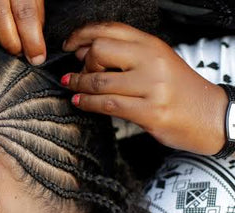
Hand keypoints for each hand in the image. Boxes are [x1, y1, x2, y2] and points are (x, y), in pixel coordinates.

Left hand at [61, 22, 226, 154]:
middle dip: (83, 64)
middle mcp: (152, 61)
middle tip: (79, 73)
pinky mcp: (149, 111)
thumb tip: (83, 52)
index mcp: (152, 45)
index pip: (110, 29)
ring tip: (73, 87)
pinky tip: (80, 101)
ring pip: (100, 81)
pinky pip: (108, 104)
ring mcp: (152, 86)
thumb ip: (124, 55)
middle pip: (100, 50)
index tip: (69, 44)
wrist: (211, 117)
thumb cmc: (180, 91)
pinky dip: (88, 103)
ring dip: (79, 85)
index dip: (82, 34)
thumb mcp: (155, 63)